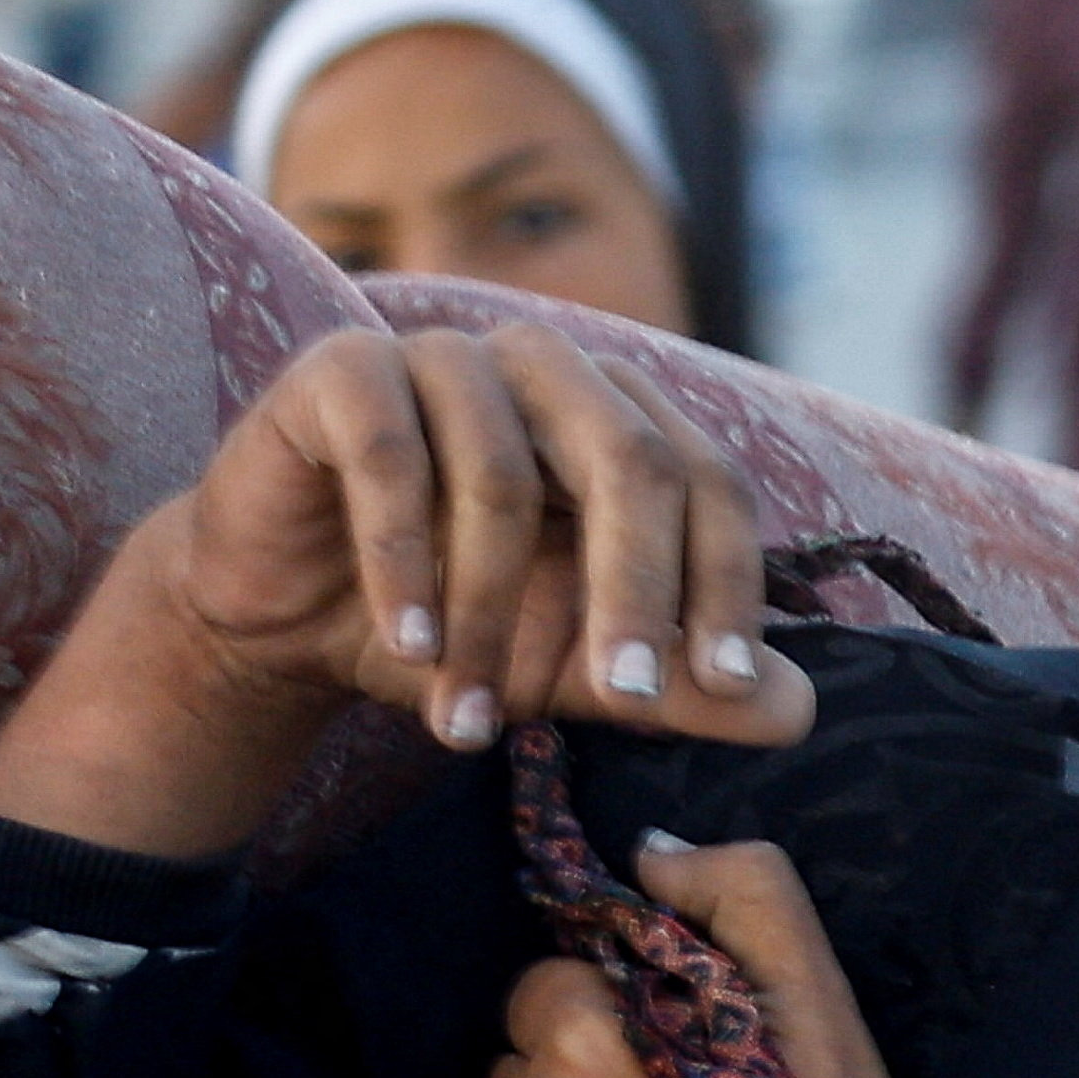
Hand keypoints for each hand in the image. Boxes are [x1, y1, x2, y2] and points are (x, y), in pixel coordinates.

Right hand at [0, 326, 812, 858]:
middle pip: (630, 457)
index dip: (724, 578)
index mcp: (616, 416)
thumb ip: (670, 683)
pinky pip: (392, 458)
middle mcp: (543, 368)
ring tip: (464, 723)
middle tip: (626, 692)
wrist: (280, 617)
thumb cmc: (438, 625)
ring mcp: (441, 355)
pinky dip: (403, 564)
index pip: (708, 477)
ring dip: (486, 616)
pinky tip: (405, 647)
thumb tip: (799, 711)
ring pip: (503, 476)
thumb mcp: (562, 668)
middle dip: (634, 587)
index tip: (725, 685)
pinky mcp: (343, 368)